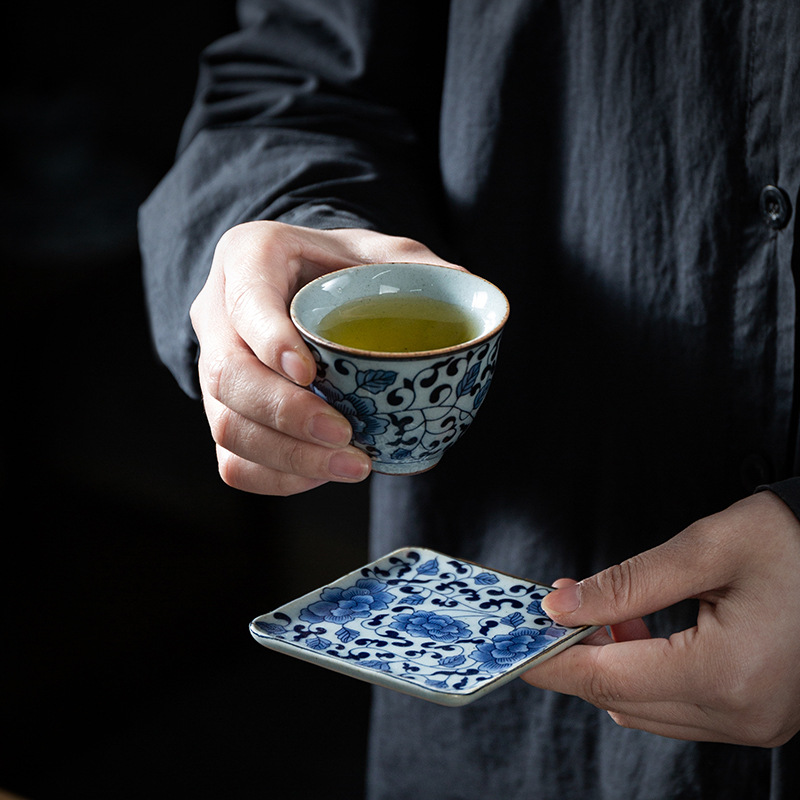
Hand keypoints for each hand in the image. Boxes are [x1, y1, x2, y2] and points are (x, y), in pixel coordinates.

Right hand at [190, 221, 456, 495]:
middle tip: (345, 435)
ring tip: (352, 466)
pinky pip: (234, 460)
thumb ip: (419, 267)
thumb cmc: (345, 270)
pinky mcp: (226, 413)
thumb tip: (471, 292)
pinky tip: (324, 473)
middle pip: (227, 375)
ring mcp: (216, 369)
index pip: (246, 300)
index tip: (311, 373)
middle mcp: (220, 314)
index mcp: (251, 256)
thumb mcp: (383, 252)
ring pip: (226, 426)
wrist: (306, 292)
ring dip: (289, 456)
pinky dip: (279, 477)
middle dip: (286, 414)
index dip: (270, 340)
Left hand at [522, 491, 799, 746]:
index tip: (515, 642)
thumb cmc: (794, 542)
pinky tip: (645, 632)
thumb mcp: (707, 548)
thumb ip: (627, 583)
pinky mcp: (759, 716)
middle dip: (579, 657)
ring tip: (610, 613)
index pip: (609, 679)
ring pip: (646, 711)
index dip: (553, 660)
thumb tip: (561, 607)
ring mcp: (755, 724)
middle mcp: (743, 714)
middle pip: (622, 700)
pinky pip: (679, 709)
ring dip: (613, 666)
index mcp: (728, 673)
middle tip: (561, 608)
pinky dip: (647, 676)